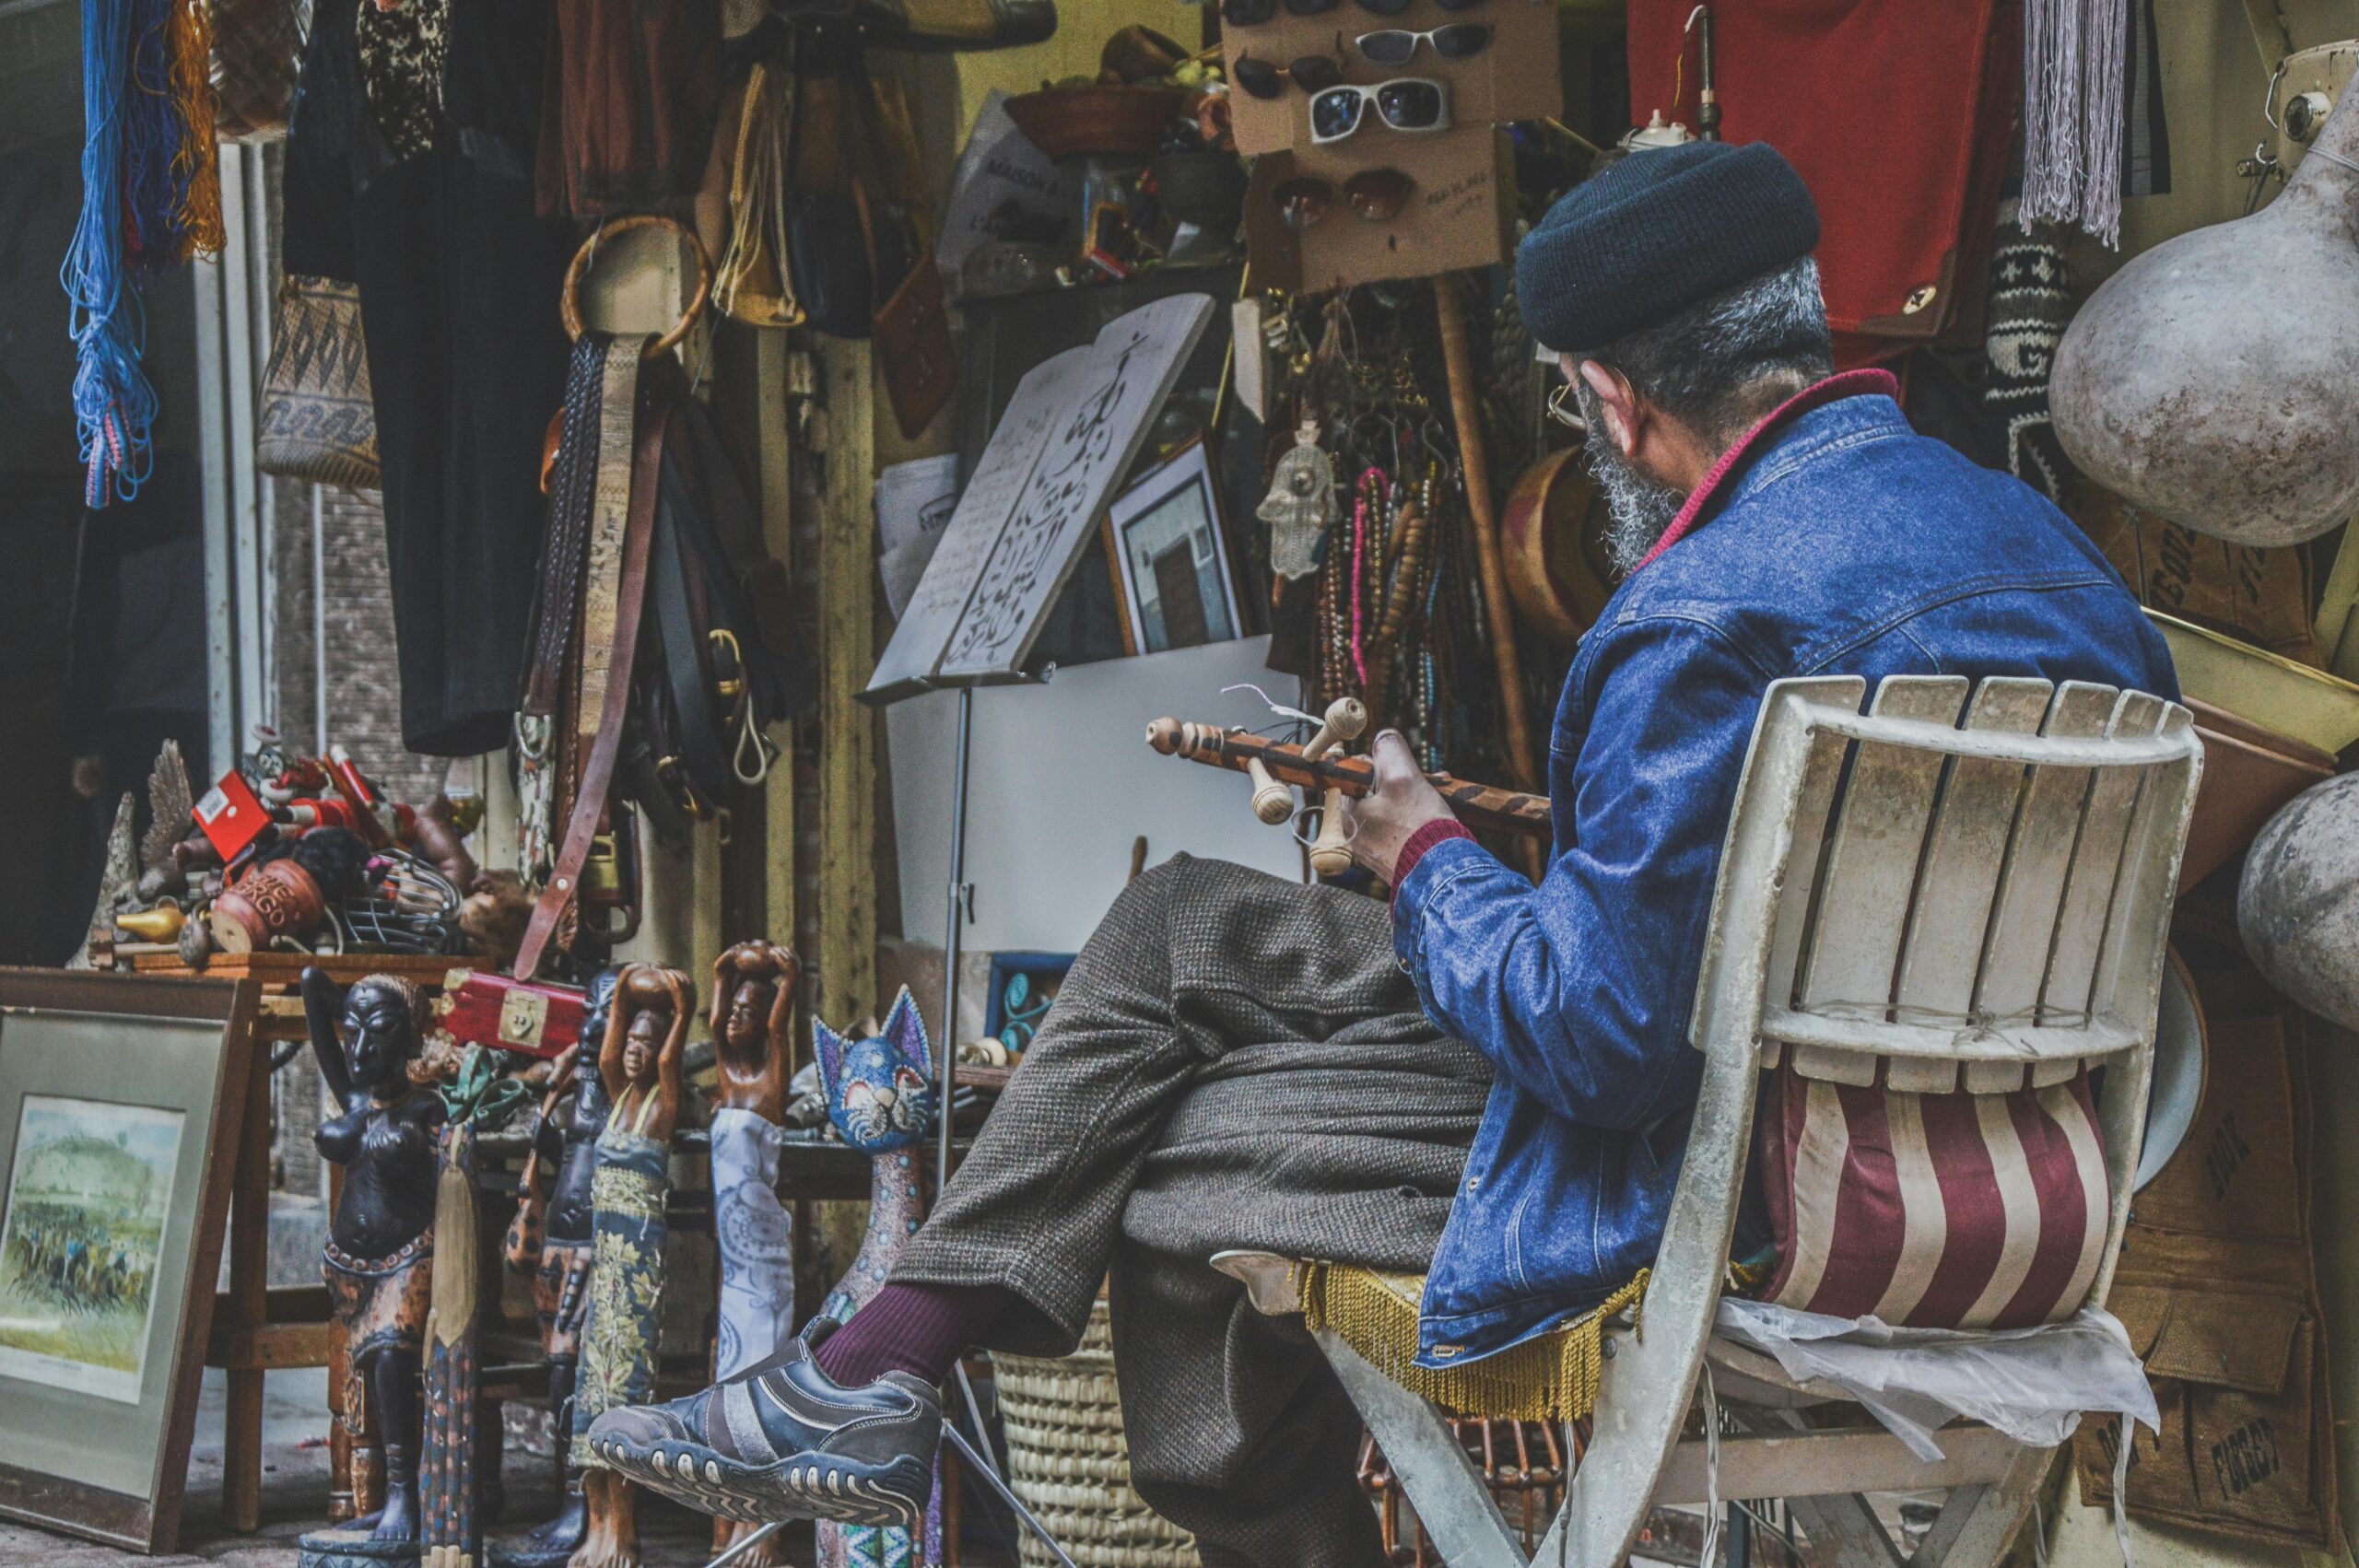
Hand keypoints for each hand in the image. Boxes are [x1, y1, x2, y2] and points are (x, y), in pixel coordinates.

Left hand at [1342, 731, 1455, 880]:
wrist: (1442, 876)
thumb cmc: (1419, 828)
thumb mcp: (1403, 777)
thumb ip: (1389, 750)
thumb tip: (1383, 738)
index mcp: (1346, 815)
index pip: (1349, 776)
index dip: (1371, 762)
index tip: (1391, 760)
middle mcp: (1354, 835)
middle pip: (1371, 792)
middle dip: (1399, 778)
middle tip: (1423, 775)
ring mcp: (1373, 850)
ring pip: (1388, 808)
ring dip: (1411, 794)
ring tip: (1436, 788)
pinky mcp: (1392, 859)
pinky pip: (1399, 827)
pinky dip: (1414, 815)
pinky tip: (1436, 810)